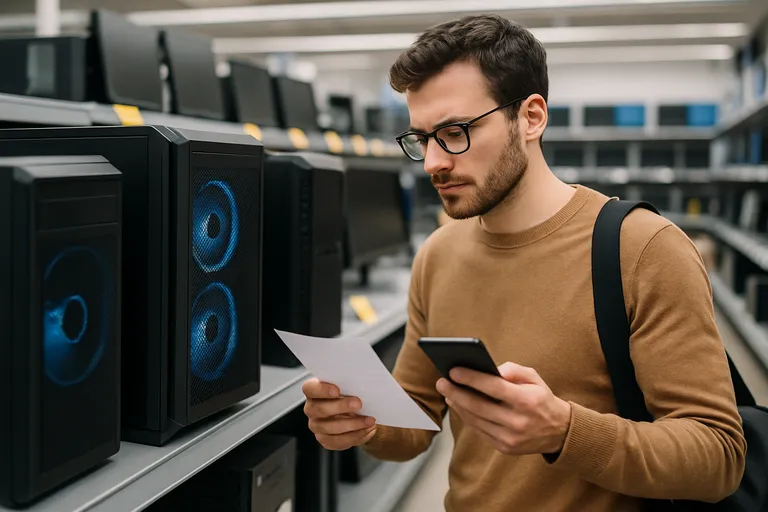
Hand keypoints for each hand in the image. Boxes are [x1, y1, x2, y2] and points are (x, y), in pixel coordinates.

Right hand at [302, 378, 377, 450]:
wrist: (358, 414)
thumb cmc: (351, 395)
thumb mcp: (350, 386)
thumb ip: (350, 384)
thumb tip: (362, 384)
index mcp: (313, 391)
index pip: (309, 388)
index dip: (321, 390)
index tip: (337, 390)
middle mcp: (312, 409)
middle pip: (319, 409)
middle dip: (340, 407)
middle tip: (358, 404)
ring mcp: (317, 426)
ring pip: (330, 427)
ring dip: (352, 424)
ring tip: (369, 420)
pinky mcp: (325, 440)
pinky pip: (338, 441)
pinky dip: (354, 435)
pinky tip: (366, 429)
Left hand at [436, 362, 571, 455]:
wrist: (560, 432)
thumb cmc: (542, 399)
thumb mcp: (534, 378)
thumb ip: (513, 370)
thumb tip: (491, 369)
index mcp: (527, 401)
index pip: (493, 387)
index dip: (471, 378)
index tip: (453, 371)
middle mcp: (518, 421)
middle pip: (478, 406)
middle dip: (456, 392)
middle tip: (441, 382)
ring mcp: (510, 438)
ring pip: (476, 420)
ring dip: (458, 406)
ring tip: (448, 393)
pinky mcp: (505, 448)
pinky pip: (480, 431)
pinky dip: (467, 417)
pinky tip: (459, 406)